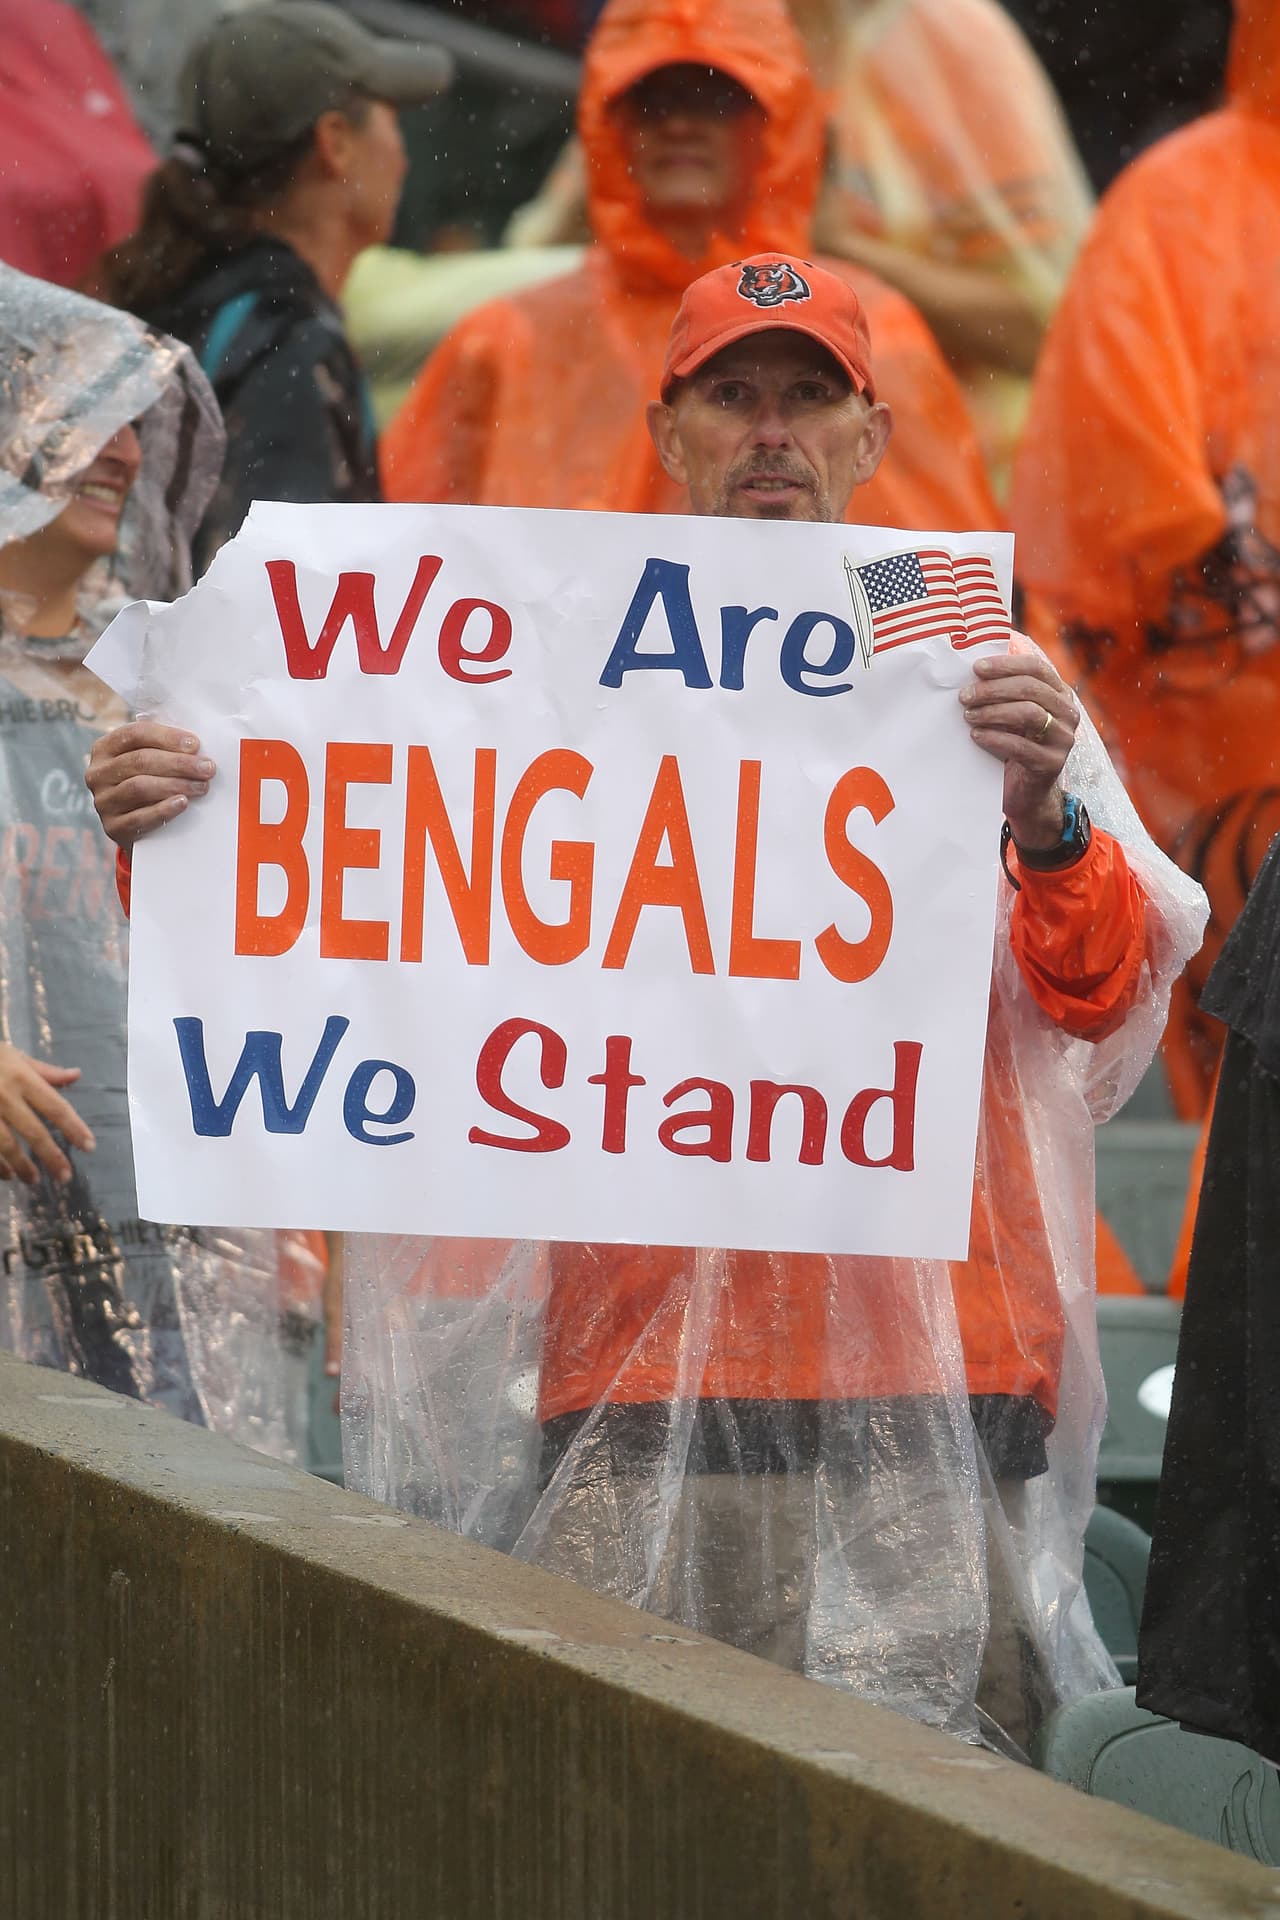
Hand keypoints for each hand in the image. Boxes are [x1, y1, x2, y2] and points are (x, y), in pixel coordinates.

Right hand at [0, 1041, 93, 1183]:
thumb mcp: (13, 1055)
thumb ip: (44, 1070)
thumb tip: (76, 1075)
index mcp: (21, 1077)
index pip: (55, 1106)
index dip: (74, 1127)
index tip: (89, 1146)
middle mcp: (4, 1096)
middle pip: (34, 1131)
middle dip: (51, 1156)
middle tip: (65, 1176)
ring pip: (6, 1145)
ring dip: (22, 1166)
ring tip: (33, 1180)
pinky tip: (7, 1175)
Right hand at [85, 721, 214, 847]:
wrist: (141, 833)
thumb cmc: (150, 785)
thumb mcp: (149, 763)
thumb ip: (164, 749)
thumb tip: (195, 745)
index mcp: (105, 748)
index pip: (134, 734)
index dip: (166, 737)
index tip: (195, 744)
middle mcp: (98, 773)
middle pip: (140, 760)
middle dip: (179, 763)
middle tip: (207, 768)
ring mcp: (103, 801)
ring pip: (139, 787)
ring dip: (175, 784)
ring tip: (201, 786)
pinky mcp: (113, 827)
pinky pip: (139, 817)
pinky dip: (164, 809)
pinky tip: (183, 803)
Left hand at [959, 653, 1078, 848]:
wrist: (1027, 794)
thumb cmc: (1014, 747)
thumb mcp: (1012, 716)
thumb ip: (1005, 693)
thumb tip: (975, 669)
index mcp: (1059, 694)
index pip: (1037, 668)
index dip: (1006, 665)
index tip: (977, 668)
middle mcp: (1067, 714)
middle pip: (1031, 689)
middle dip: (993, 689)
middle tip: (965, 696)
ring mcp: (1063, 739)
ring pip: (1029, 714)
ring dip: (994, 712)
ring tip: (968, 715)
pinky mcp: (1052, 764)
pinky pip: (1022, 746)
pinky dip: (995, 738)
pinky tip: (976, 736)